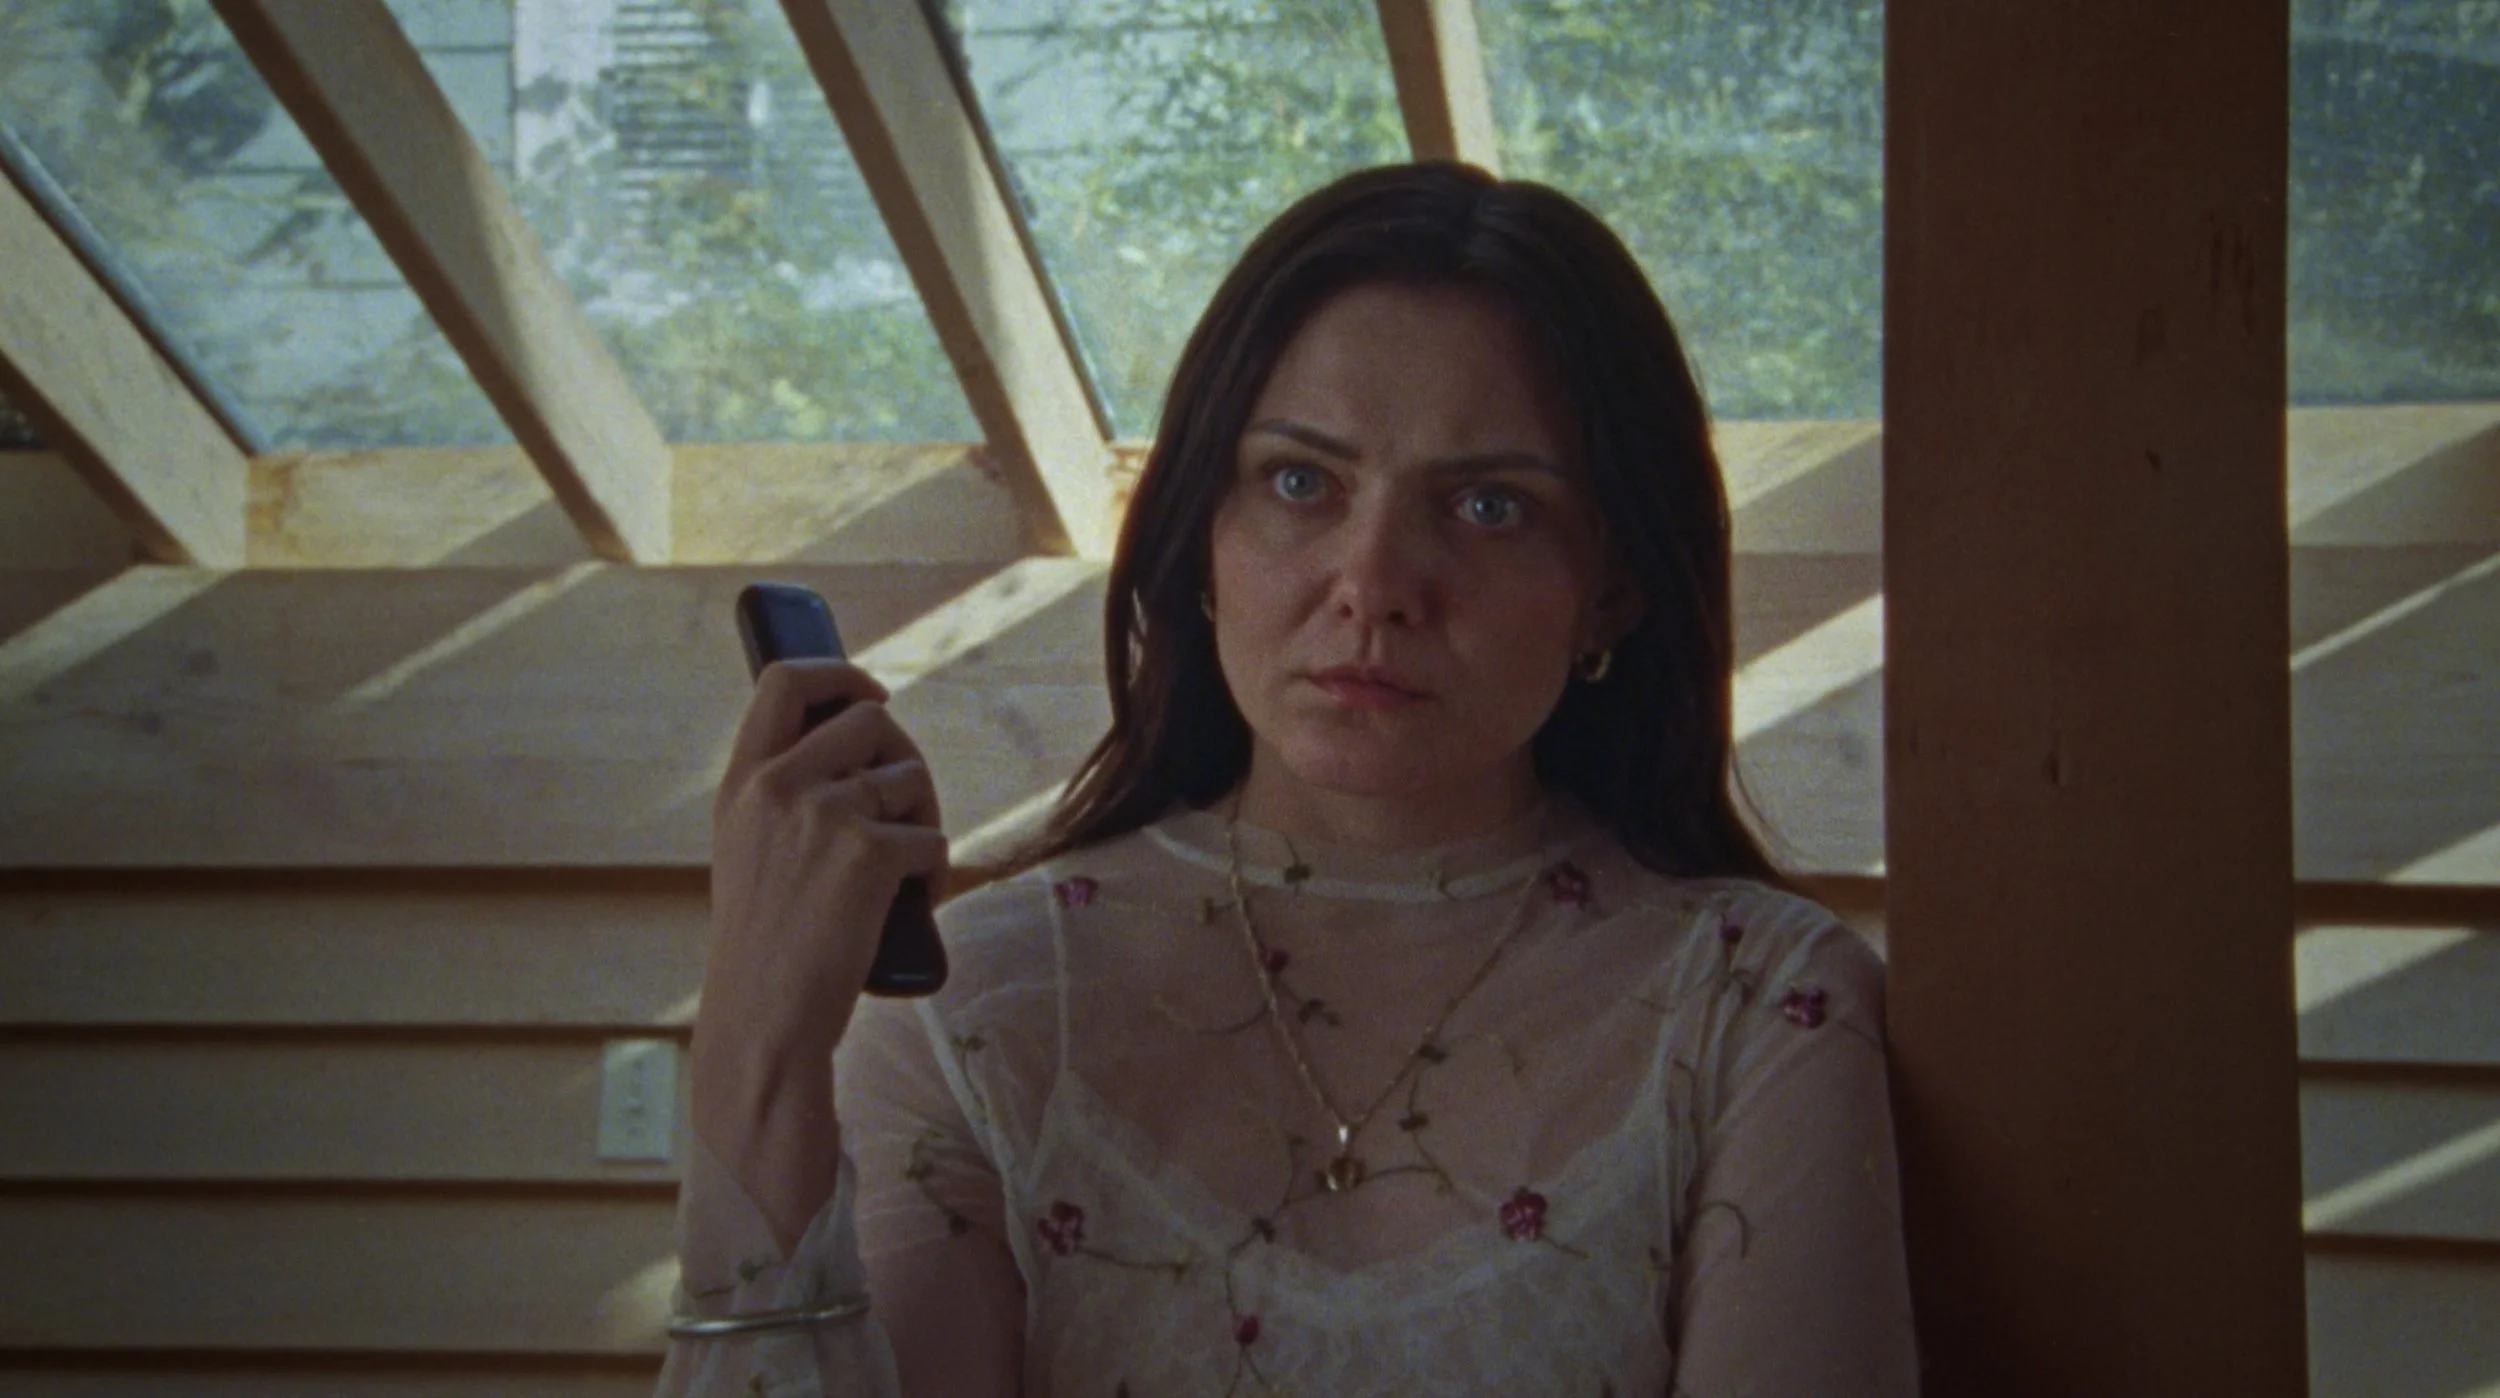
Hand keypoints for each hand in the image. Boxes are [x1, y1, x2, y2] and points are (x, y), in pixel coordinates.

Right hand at [702, 658, 947, 1065]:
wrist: (764, 1021)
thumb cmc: (766, 947)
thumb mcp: (749, 852)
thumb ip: (784, 796)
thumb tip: (860, 746)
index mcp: (743, 782)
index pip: (786, 680)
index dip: (839, 672)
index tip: (870, 694)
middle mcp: (779, 785)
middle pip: (872, 721)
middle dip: (902, 760)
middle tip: (905, 810)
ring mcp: (823, 814)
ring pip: (910, 781)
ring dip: (922, 821)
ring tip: (901, 874)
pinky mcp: (869, 853)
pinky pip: (933, 839)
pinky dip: (933, 875)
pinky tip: (908, 907)